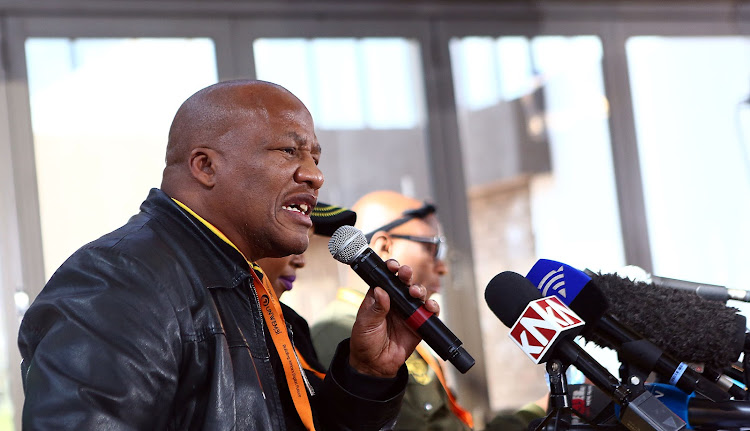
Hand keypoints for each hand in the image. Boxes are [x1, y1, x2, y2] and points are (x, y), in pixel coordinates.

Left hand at [347, 259, 439, 377]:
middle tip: (406, 273)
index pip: (386, 278)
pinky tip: (430, 306)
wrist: (375, 366)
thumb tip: (381, 291)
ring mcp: (407, 313)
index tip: (392, 266)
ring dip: (419, 289)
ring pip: (418, 295)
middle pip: (404, 283)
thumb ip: (375, 308)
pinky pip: (429, 313)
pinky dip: (432, 308)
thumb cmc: (365, 342)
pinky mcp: (418, 325)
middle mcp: (395, 302)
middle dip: (406, 275)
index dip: (390, 269)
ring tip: (415, 293)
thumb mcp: (365, 324)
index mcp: (379, 298)